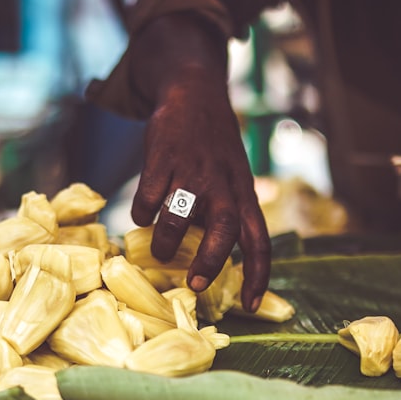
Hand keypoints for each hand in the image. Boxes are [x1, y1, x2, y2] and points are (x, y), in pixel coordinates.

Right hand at [128, 16, 270, 310]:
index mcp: (244, 195)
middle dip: (211, 260)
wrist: (194, 93)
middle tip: (195, 283)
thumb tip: (207, 263)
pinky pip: (149, 194)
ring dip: (167, 240)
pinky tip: (141, 216)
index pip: (259, 241)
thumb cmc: (215, 149)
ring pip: (180, 213)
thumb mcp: (234, 180)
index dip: (257, 276)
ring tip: (160, 253)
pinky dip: (142, 211)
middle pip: (224, 228)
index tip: (248, 306)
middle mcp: (223, 184)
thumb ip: (226, 216)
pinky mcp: (163, 157)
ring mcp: (193, 170)